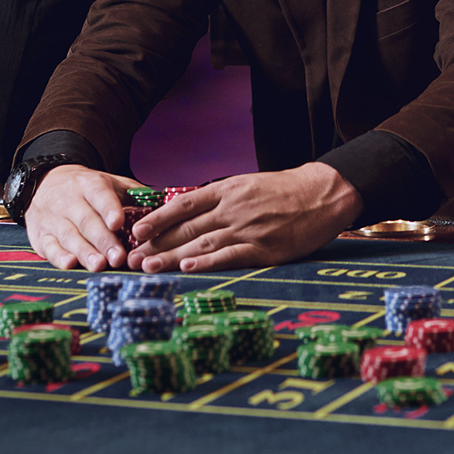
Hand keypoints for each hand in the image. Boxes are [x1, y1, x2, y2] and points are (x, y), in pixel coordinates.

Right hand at [24, 166, 146, 269]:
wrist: (45, 183)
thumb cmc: (87, 189)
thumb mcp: (110, 182)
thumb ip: (135, 194)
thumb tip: (166, 205)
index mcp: (89, 184)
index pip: (100, 195)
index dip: (109, 209)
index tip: (119, 223)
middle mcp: (69, 200)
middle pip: (86, 221)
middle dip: (103, 241)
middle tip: (118, 258)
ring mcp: (53, 219)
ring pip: (69, 236)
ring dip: (84, 252)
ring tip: (99, 265)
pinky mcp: (40, 235)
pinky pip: (48, 247)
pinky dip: (58, 257)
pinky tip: (71, 265)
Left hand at [128, 164, 363, 272]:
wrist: (323, 194)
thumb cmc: (284, 192)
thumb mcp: (248, 185)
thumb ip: (220, 200)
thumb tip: (187, 214)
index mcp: (228, 189)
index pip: (184, 204)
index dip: (157, 218)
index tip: (135, 231)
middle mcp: (234, 208)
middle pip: (187, 227)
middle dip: (156, 244)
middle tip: (130, 258)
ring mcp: (249, 228)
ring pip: (202, 243)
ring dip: (171, 257)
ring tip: (147, 268)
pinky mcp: (264, 248)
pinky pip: (230, 256)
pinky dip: (207, 262)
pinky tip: (187, 268)